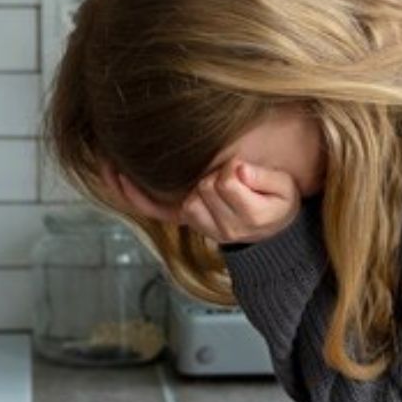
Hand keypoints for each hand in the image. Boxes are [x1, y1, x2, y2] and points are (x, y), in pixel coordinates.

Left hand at [103, 161, 300, 245]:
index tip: (243, 168)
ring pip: (186, 200)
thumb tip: (236, 169)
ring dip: (195, 183)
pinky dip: (132, 193)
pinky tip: (116, 171)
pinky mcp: (182, 220)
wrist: (269, 233)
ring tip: (209, 177)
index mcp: (248, 218)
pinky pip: (152, 209)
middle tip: (231, 176)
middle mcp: (221, 228)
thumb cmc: (276, 205)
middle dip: (217, 175)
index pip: (227, 183)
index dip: (235, 169)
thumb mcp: (285, 190)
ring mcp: (199, 225)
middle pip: (205, 189)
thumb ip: (264, 178)